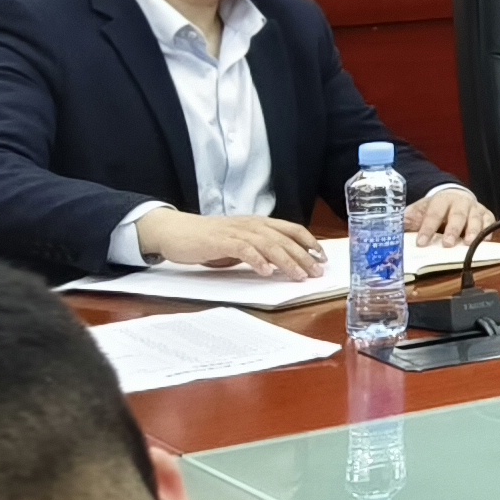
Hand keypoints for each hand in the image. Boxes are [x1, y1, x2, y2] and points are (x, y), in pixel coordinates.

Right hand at [137, 209, 326, 277]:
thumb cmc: (209, 239)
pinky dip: (257, 260)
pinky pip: (244, 249)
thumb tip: (281, 264)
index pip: (291, 229)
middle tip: (316, 272)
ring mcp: (237, 231)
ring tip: (298, 275)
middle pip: (284, 239)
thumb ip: (259, 249)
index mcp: (258, 223)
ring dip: (286, 261)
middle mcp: (251, 224)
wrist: (176, 231)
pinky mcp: (221, 241)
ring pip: (268, 244)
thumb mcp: (240, 242)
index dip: (309, 242)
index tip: (322, 256)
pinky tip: (267, 271)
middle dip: (303, 256)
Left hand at [402, 184, 493, 245]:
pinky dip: (488, 230)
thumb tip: (391, 230)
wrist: (454, 196)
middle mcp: (460, 202)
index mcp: (441, 199)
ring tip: (468, 243)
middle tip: (447, 243)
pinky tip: (485, 241)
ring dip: (473, 231)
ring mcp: (475, 208)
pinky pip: (489, 222)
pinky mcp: (486, 214)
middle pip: (457, 215)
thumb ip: (409, 219)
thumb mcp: (420, 210)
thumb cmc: (435, 208)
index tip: (421, 242)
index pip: (434, 213)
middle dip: (452, 229)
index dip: (427, 228)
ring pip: (475, 218)